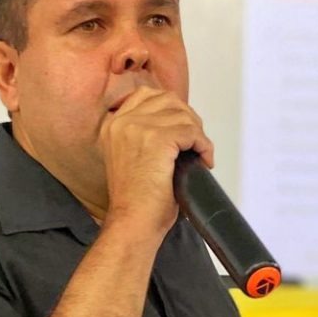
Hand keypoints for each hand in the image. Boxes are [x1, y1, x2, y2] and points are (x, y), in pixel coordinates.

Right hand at [98, 87, 213, 241]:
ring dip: (198, 134)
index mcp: (113, 124)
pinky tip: (203, 160)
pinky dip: (204, 145)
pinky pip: (192, 132)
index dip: (172, 108)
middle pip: (168, 100)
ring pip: (183, 115)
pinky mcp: (157, 139)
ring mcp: (138, 127)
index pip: (147, 95)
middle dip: (188, 119)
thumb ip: (145, 135)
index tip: (183, 128)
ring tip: (200, 154)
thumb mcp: (132, 157)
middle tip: (196, 143)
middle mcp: (122, 121)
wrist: (133, 222)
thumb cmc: (135, 200)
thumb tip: (178, 123)